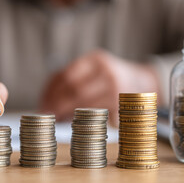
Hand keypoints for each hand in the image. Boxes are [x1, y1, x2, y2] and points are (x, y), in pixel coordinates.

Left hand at [40, 50, 158, 125]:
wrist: (141, 81)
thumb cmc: (107, 78)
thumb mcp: (91, 71)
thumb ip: (70, 81)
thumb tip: (46, 103)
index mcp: (95, 59)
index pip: (67, 75)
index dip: (51, 92)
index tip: (42, 105)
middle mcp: (107, 71)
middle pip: (75, 90)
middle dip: (57, 105)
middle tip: (46, 116)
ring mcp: (116, 88)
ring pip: (85, 104)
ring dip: (68, 114)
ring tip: (57, 120)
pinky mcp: (121, 104)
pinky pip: (97, 114)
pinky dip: (83, 120)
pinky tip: (75, 122)